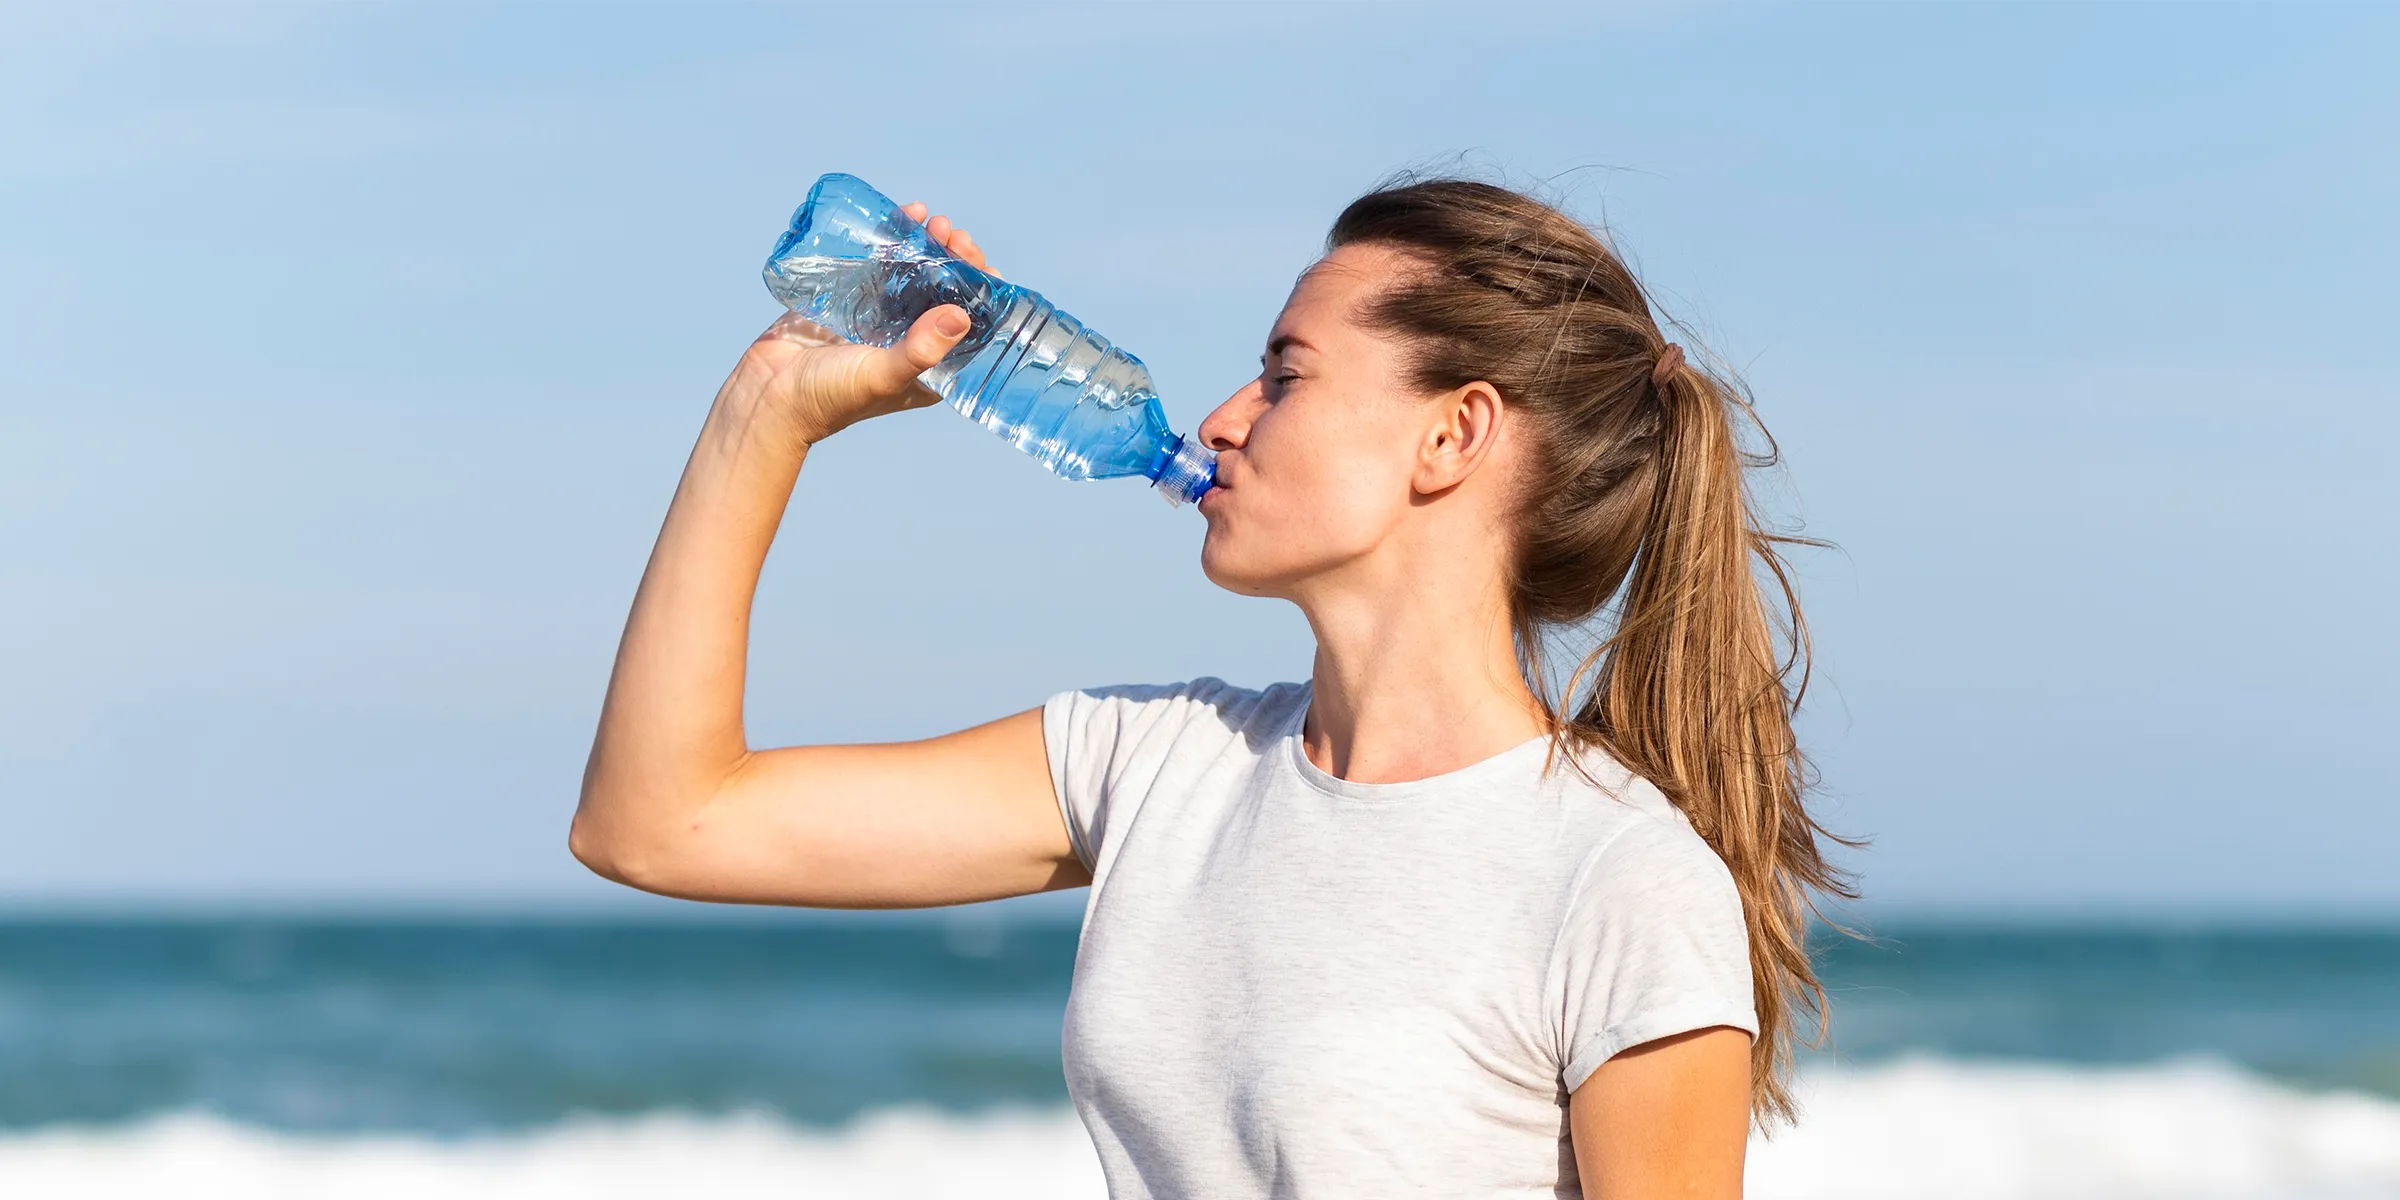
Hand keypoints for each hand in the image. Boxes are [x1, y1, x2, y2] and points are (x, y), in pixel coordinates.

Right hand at [722, 204, 1000, 445]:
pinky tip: (899, 220)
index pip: (971, 325)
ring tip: (929, 220)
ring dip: (926, 246)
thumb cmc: (828, 397)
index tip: (980, 262)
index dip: (981, 291)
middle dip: (953, 259)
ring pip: (914, 276)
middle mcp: (911, 342)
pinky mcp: (851, 303)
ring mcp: (881, 320)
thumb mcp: (881, 376)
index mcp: (931, 368)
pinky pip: (879, 267)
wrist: (767, 395)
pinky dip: (891, 244)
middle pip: (945, 292)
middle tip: (950, 232)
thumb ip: (921, 349)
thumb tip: (961, 315)